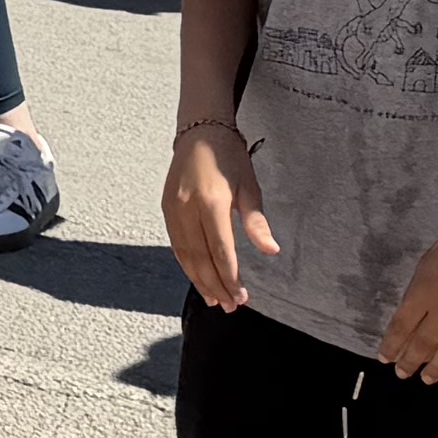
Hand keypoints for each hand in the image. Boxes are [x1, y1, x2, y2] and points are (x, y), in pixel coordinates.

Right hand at [160, 127, 277, 310]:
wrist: (199, 131)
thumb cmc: (229, 157)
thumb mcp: (250, 186)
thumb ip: (256, 222)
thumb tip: (270, 250)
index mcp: (212, 201)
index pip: (220, 250)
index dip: (230, 277)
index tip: (241, 296)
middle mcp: (187, 207)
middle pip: (200, 258)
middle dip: (215, 285)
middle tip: (229, 306)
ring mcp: (173, 209)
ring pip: (184, 255)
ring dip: (199, 280)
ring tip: (214, 300)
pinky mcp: (166, 209)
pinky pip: (176, 244)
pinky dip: (187, 265)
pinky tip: (198, 278)